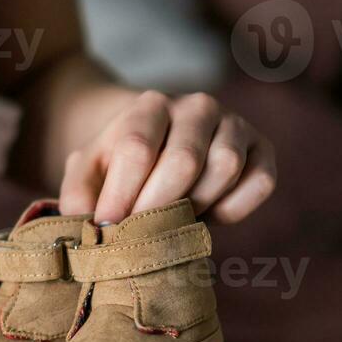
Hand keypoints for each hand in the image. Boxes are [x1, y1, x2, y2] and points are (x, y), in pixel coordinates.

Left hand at [59, 91, 276, 224]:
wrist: (158, 145)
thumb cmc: (118, 165)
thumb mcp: (87, 172)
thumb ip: (77, 195)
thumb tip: (88, 226)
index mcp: (149, 106)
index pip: (138, 148)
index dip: (121, 195)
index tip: (106, 227)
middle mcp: (197, 107)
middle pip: (184, 160)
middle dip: (157, 208)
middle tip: (138, 235)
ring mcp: (235, 125)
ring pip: (224, 169)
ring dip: (196, 206)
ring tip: (170, 220)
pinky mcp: (263, 150)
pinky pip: (260, 183)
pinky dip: (234, 209)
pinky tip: (207, 216)